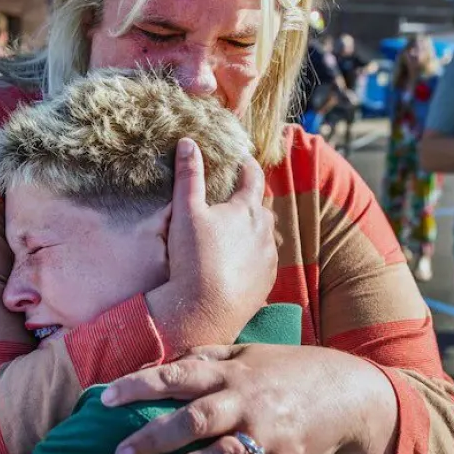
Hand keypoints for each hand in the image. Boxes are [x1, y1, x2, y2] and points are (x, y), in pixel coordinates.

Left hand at [104, 344, 397, 453]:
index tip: (106, 398)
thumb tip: (168, 363)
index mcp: (234, 372)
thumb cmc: (291, 370)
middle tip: (120, 453)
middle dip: (153, 438)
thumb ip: (209, 359)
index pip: (177, 376)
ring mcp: (268, 435)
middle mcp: (247, 401)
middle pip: (193, 419)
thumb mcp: (250, 354)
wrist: (351, 393)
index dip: (139, 386)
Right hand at [144, 139, 277, 354]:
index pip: (253, 177)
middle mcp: (264, 231)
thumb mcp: (185, 212)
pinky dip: (253, 257)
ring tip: (234, 233)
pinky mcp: (266, 282)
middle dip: (249, 200)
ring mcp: (268, 258)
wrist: (204, 311)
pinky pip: (263, 262)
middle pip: (261, 207)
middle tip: (234, 198)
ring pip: (264, 236)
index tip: (242, 159)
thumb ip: (189, 175)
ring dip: (252, 230)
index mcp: (246, 209)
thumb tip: (189, 142)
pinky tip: (236, 263)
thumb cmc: (193, 258)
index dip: (247, 165)